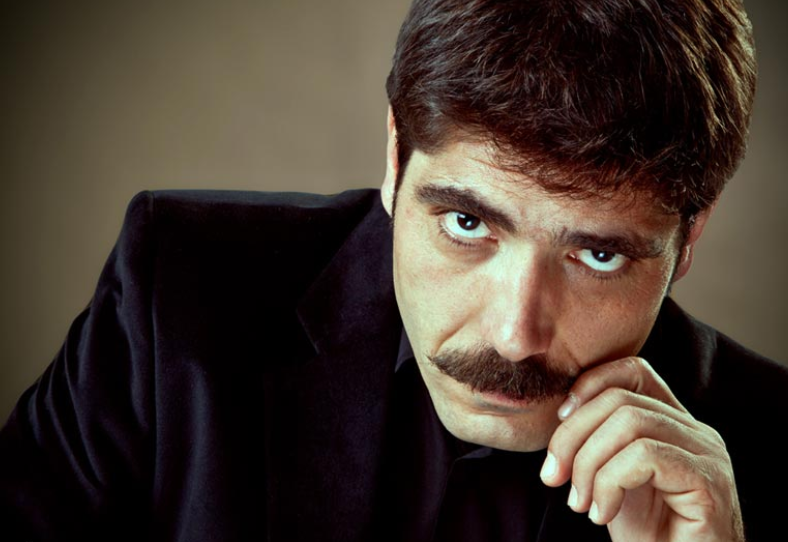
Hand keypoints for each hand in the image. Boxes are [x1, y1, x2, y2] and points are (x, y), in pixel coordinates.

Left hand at [539, 357, 743, 541]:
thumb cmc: (648, 534)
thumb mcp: (611, 476)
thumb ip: (597, 442)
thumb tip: (560, 413)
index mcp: (673, 423)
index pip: (632, 371)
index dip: (589, 384)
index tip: (560, 420)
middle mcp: (696, 431)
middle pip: (619, 400)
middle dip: (572, 436)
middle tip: (554, 477)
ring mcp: (707, 455)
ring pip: (629, 423)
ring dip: (588, 464)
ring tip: (580, 503)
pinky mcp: (708, 482)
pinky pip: (645, 456)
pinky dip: (609, 484)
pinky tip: (603, 514)